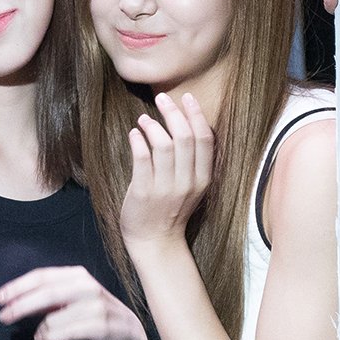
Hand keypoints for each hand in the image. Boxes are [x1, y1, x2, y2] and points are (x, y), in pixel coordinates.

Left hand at [0, 266, 148, 339]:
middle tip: (2, 317)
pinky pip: (70, 332)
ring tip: (33, 335)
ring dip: (39, 327)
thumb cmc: (91, 315)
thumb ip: (47, 296)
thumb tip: (12, 299)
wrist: (127, 333)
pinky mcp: (104, 325)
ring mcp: (98, 305)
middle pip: (47, 293)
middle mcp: (88, 286)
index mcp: (77, 275)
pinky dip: (52, 337)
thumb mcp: (70, 300)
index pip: (41, 276)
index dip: (17, 286)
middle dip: (21, 305)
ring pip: (56, 316)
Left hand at [120, 92, 213, 250]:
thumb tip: (184, 123)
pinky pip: (142, 159)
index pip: (205, 139)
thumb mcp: (191, 186)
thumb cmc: (171, 209)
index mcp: (203, 179)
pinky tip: (134, 133)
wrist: (155, 241)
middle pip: (184, 137)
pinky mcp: (143, 191)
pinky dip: (138, 140)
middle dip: (173, 112)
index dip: (196, 115)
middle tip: (161, 99)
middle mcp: (187, 183)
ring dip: (153, 126)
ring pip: (163, 145)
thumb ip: (192, 161)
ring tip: (144, 119)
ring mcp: (165, 188)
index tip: (187, 98)